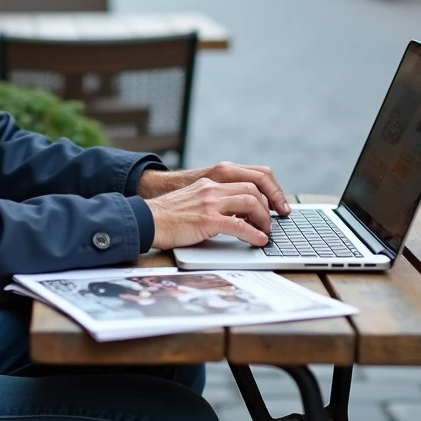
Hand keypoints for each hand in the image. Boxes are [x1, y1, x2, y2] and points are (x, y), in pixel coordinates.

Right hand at [144, 178, 271, 249]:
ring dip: (264, 219)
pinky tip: (258, 241)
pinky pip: (239, 225)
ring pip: (250, 203)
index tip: (273, 206)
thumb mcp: (193, 201)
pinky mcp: (207, 220)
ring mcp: (210, 203)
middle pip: (253, 189)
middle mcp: (212, 188)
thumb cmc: (167, 216)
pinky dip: (253, 234)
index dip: (266, 192)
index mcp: (210, 183)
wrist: (147, 220)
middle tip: (272, 222)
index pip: (247, 179)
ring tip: (266, 232)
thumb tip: (236, 217)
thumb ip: (213, 203)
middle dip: (268, 206)